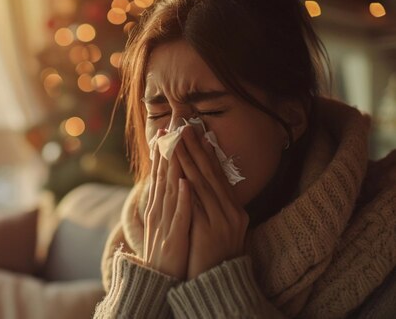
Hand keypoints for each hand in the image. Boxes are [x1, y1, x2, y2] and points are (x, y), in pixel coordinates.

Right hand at [142, 129, 192, 278]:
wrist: (158, 284)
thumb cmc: (166, 254)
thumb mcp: (164, 225)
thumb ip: (166, 205)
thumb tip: (172, 184)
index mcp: (157, 209)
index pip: (160, 176)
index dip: (162, 154)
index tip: (164, 132)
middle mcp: (157, 213)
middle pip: (161, 178)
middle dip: (165, 153)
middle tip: (167, 129)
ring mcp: (163, 225)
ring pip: (167, 191)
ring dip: (171, 168)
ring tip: (175, 146)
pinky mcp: (173, 239)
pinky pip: (178, 216)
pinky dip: (181, 199)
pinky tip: (184, 183)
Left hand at [174, 123, 248, 279]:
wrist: (219, 284)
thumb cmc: (215, 256)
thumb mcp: (219, 227)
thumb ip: (214, 205)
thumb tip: (199, 183)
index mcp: (234, 209)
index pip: (217, 174)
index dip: (205, 153)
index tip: (195, 133)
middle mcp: (232, 212)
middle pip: (210, 174)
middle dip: (195, 149)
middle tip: (184, 127)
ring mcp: (222, 222)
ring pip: (203, 185)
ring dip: (189, 162)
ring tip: (177, 143)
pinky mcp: (211, 233)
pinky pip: (198, 209)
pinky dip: (190, 193)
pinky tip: (183, 179)